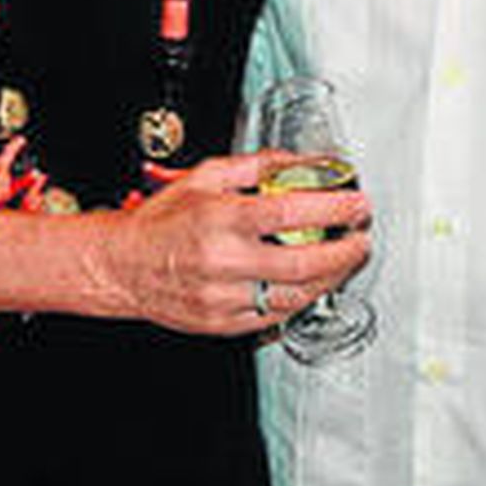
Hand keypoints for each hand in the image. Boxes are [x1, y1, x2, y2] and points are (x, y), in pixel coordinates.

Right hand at [97, 149, 370, 335]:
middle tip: (363, 238)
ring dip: (331, 279)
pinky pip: (274, 317)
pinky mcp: (223, 324)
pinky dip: (300, 300)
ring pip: (294, 296)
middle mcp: (225, 262)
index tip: (358, 204)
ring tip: (346, 260)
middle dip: (344, 251)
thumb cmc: (163, 220)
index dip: (333, 208)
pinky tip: (313, 284)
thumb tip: (302, 160)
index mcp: (223, 219)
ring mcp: (224, 298)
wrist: (122, 267)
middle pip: (303, 263)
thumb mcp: (207, 175)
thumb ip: (258, 166)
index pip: (292, 213)